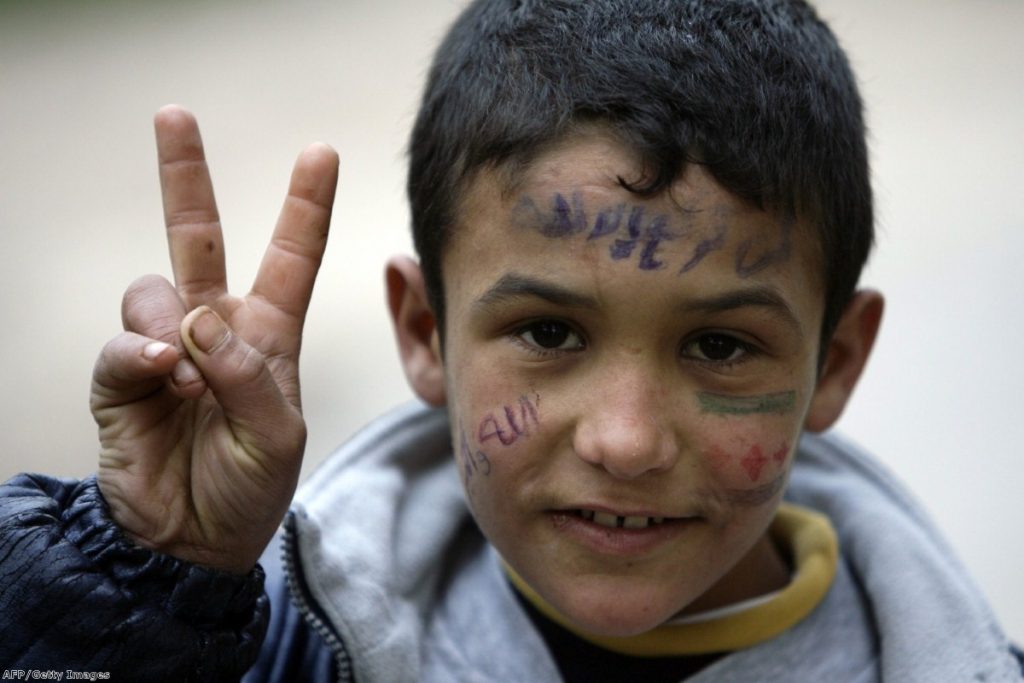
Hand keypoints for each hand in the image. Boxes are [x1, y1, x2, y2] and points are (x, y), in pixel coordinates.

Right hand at [90, 106, 338, 573]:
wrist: (192, 543)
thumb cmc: (250, 490)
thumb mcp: (277, 435)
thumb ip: (246, 374)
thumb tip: (197, 319)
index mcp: (270, 336)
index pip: (291, 258)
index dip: (306, 206)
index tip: (321, 152)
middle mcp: (216, 329)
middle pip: (198, 237)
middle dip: (185, 177)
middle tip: (174, 115)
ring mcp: (165, 348)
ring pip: (154, 288)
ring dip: (173, 322)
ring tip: (190, 376)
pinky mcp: (122, 375)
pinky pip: (125, 340)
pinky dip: (142, 353)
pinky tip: (162, 375)